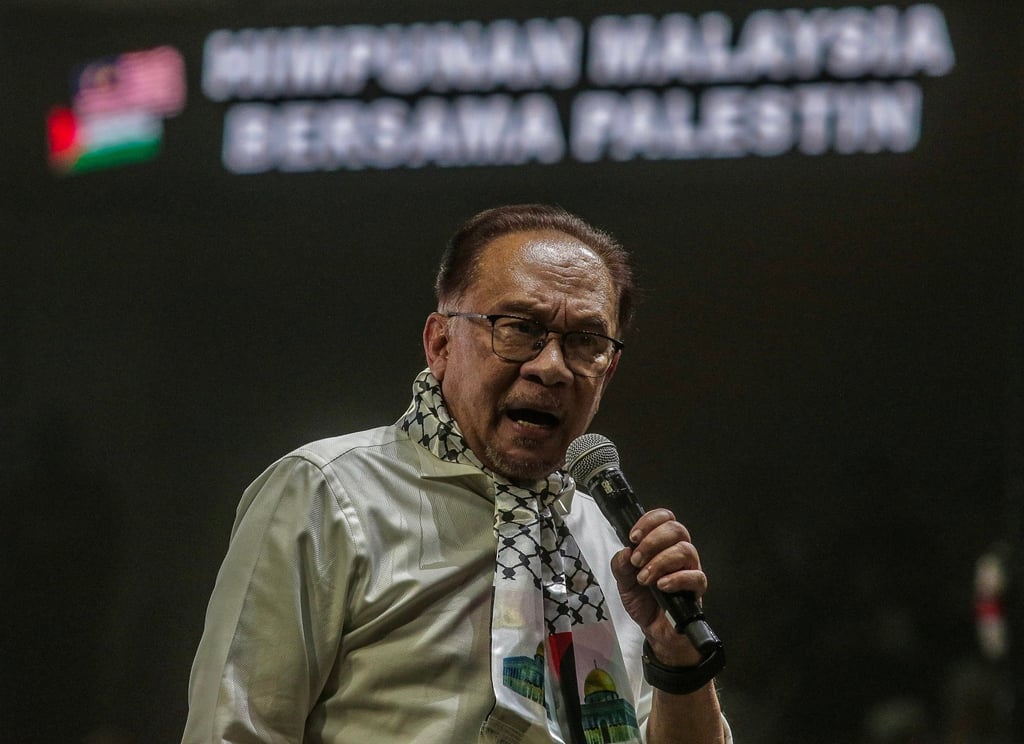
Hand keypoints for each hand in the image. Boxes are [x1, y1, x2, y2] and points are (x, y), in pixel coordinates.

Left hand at [610, 508, 707, 666]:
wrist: (654, 630)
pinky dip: (676, 579)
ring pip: (685, 550)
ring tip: (645, 578)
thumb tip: (625, 551)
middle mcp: (678, 552)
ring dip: (660, 562)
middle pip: (677, 529)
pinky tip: (661, 586)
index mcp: (662, 545)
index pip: (665, 518)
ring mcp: (690, 569)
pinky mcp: (697, 589)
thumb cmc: (644, 601)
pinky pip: (696, 576)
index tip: (633, 537)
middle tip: (637, 561)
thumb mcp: (623, 581)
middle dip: (652, 541)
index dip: (649, 521)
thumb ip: (620, 564)